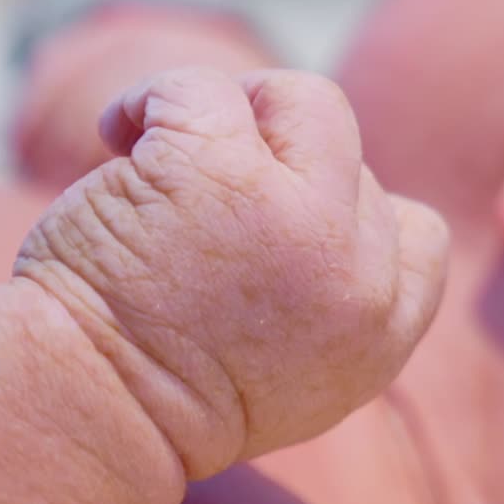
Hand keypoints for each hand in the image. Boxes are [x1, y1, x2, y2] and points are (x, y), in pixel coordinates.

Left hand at [17, 65, 448, 470]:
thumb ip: (340, 301)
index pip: (418, 231)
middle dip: (275, 159)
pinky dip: (149, 99)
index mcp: (381, 333)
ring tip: (164, 147)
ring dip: (232, 108)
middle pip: (350, 155)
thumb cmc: (167, 396)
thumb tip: (336, 205)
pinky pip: (201, 87)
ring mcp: (296, 217)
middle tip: (202, 194)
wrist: (84, 415)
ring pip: (299, 100)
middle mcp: (356, 275)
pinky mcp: (218, 171)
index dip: (353, 210)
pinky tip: (118, 134)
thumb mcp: (305, 380)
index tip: (281, 227)